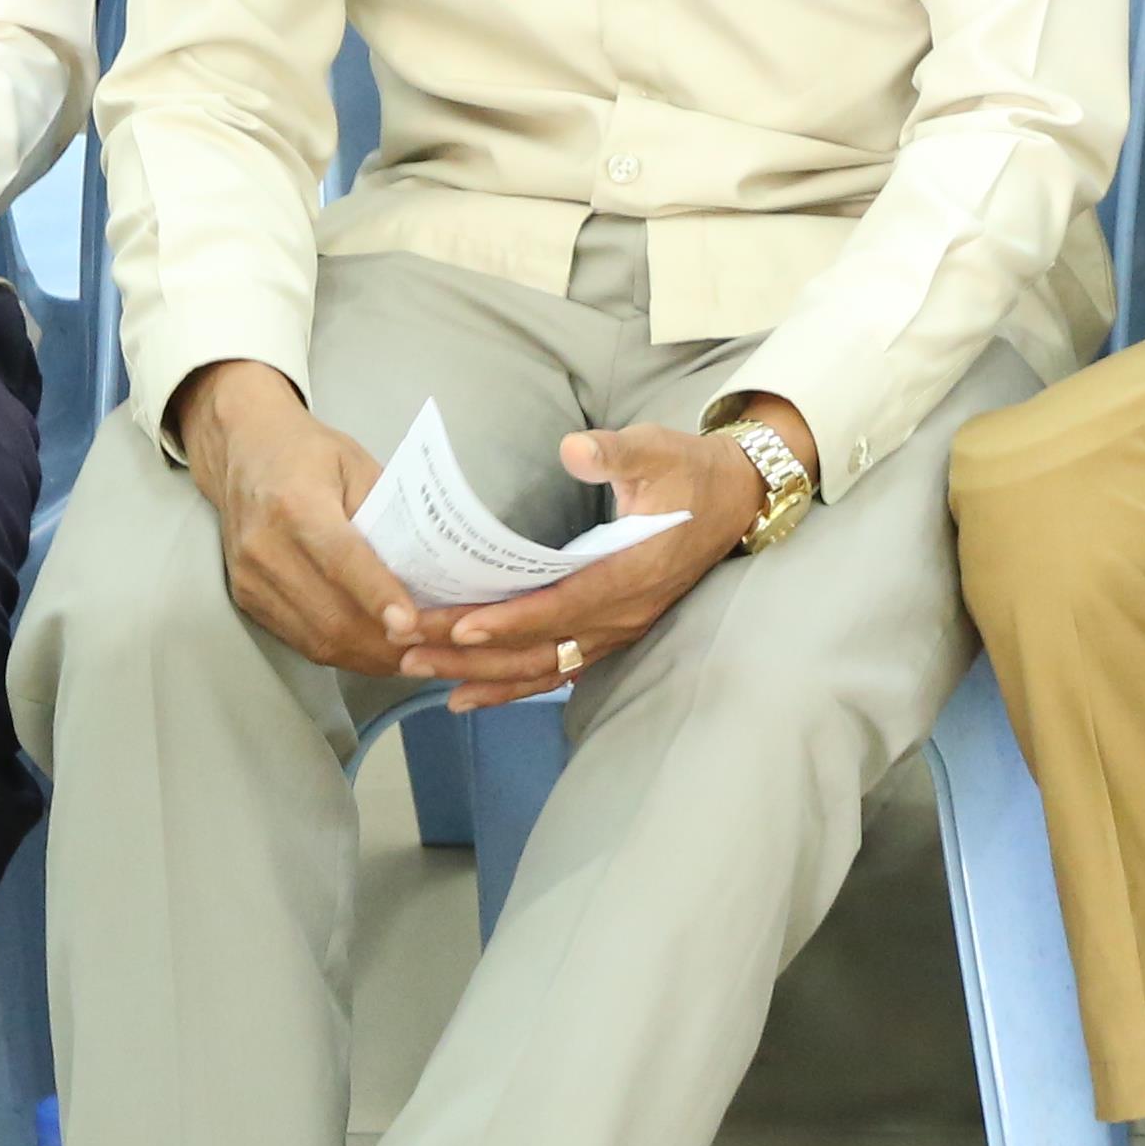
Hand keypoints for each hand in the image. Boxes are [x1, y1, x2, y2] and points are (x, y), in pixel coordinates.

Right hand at [175, 364, 422, 679]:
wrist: (243, 453)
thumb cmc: (309, 453)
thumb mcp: (357, 463)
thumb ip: (389, 512)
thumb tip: (431, 566)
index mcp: (295, 504)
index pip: (340, 560)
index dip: (378, 595)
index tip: (412, 623)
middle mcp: (265, 549)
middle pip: (331, 613)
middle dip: (389, 640)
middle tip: (441, 644)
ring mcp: (252, 581)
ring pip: (318, 638)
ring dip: (373, 655)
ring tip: (421, 655)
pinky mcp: (247, 600)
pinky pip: (303, 641)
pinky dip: (347, 653)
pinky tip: (382, 651)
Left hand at [417, 422, 761, 707]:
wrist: (737, 501)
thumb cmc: (690, 472)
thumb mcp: (658, 449)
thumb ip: (615, 452)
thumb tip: (574, 449)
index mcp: (635, 570)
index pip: (565, 603)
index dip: (513, 619)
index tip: (460, 624)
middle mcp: (625, 613)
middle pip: (540, 644)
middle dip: (470, 651)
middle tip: (407, 647)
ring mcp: (619, 630)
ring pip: (543, 666)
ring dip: (481, 674)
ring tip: (420, 670)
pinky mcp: (612, 635)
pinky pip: (557, 670)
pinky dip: (510, 689)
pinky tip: (465, 696)